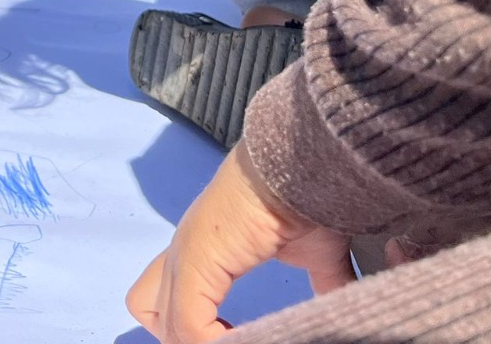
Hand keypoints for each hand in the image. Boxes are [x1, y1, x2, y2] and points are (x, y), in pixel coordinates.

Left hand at [126, 143, 354, 341]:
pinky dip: (209, 343)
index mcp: (202, 246)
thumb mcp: (317, 254)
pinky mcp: (196, 260)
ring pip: (167, 323)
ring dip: (198, 343)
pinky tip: (244, 343)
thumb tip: (338, 306)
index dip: (192, 329)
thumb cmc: (309, 200)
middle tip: (231, 342)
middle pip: (153, 311)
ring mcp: (185, 253)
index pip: (167, 297)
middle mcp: (183, 249)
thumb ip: (322, 283)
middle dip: (185, 337)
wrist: (305, 164)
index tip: (238, 337)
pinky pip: (188, 324)